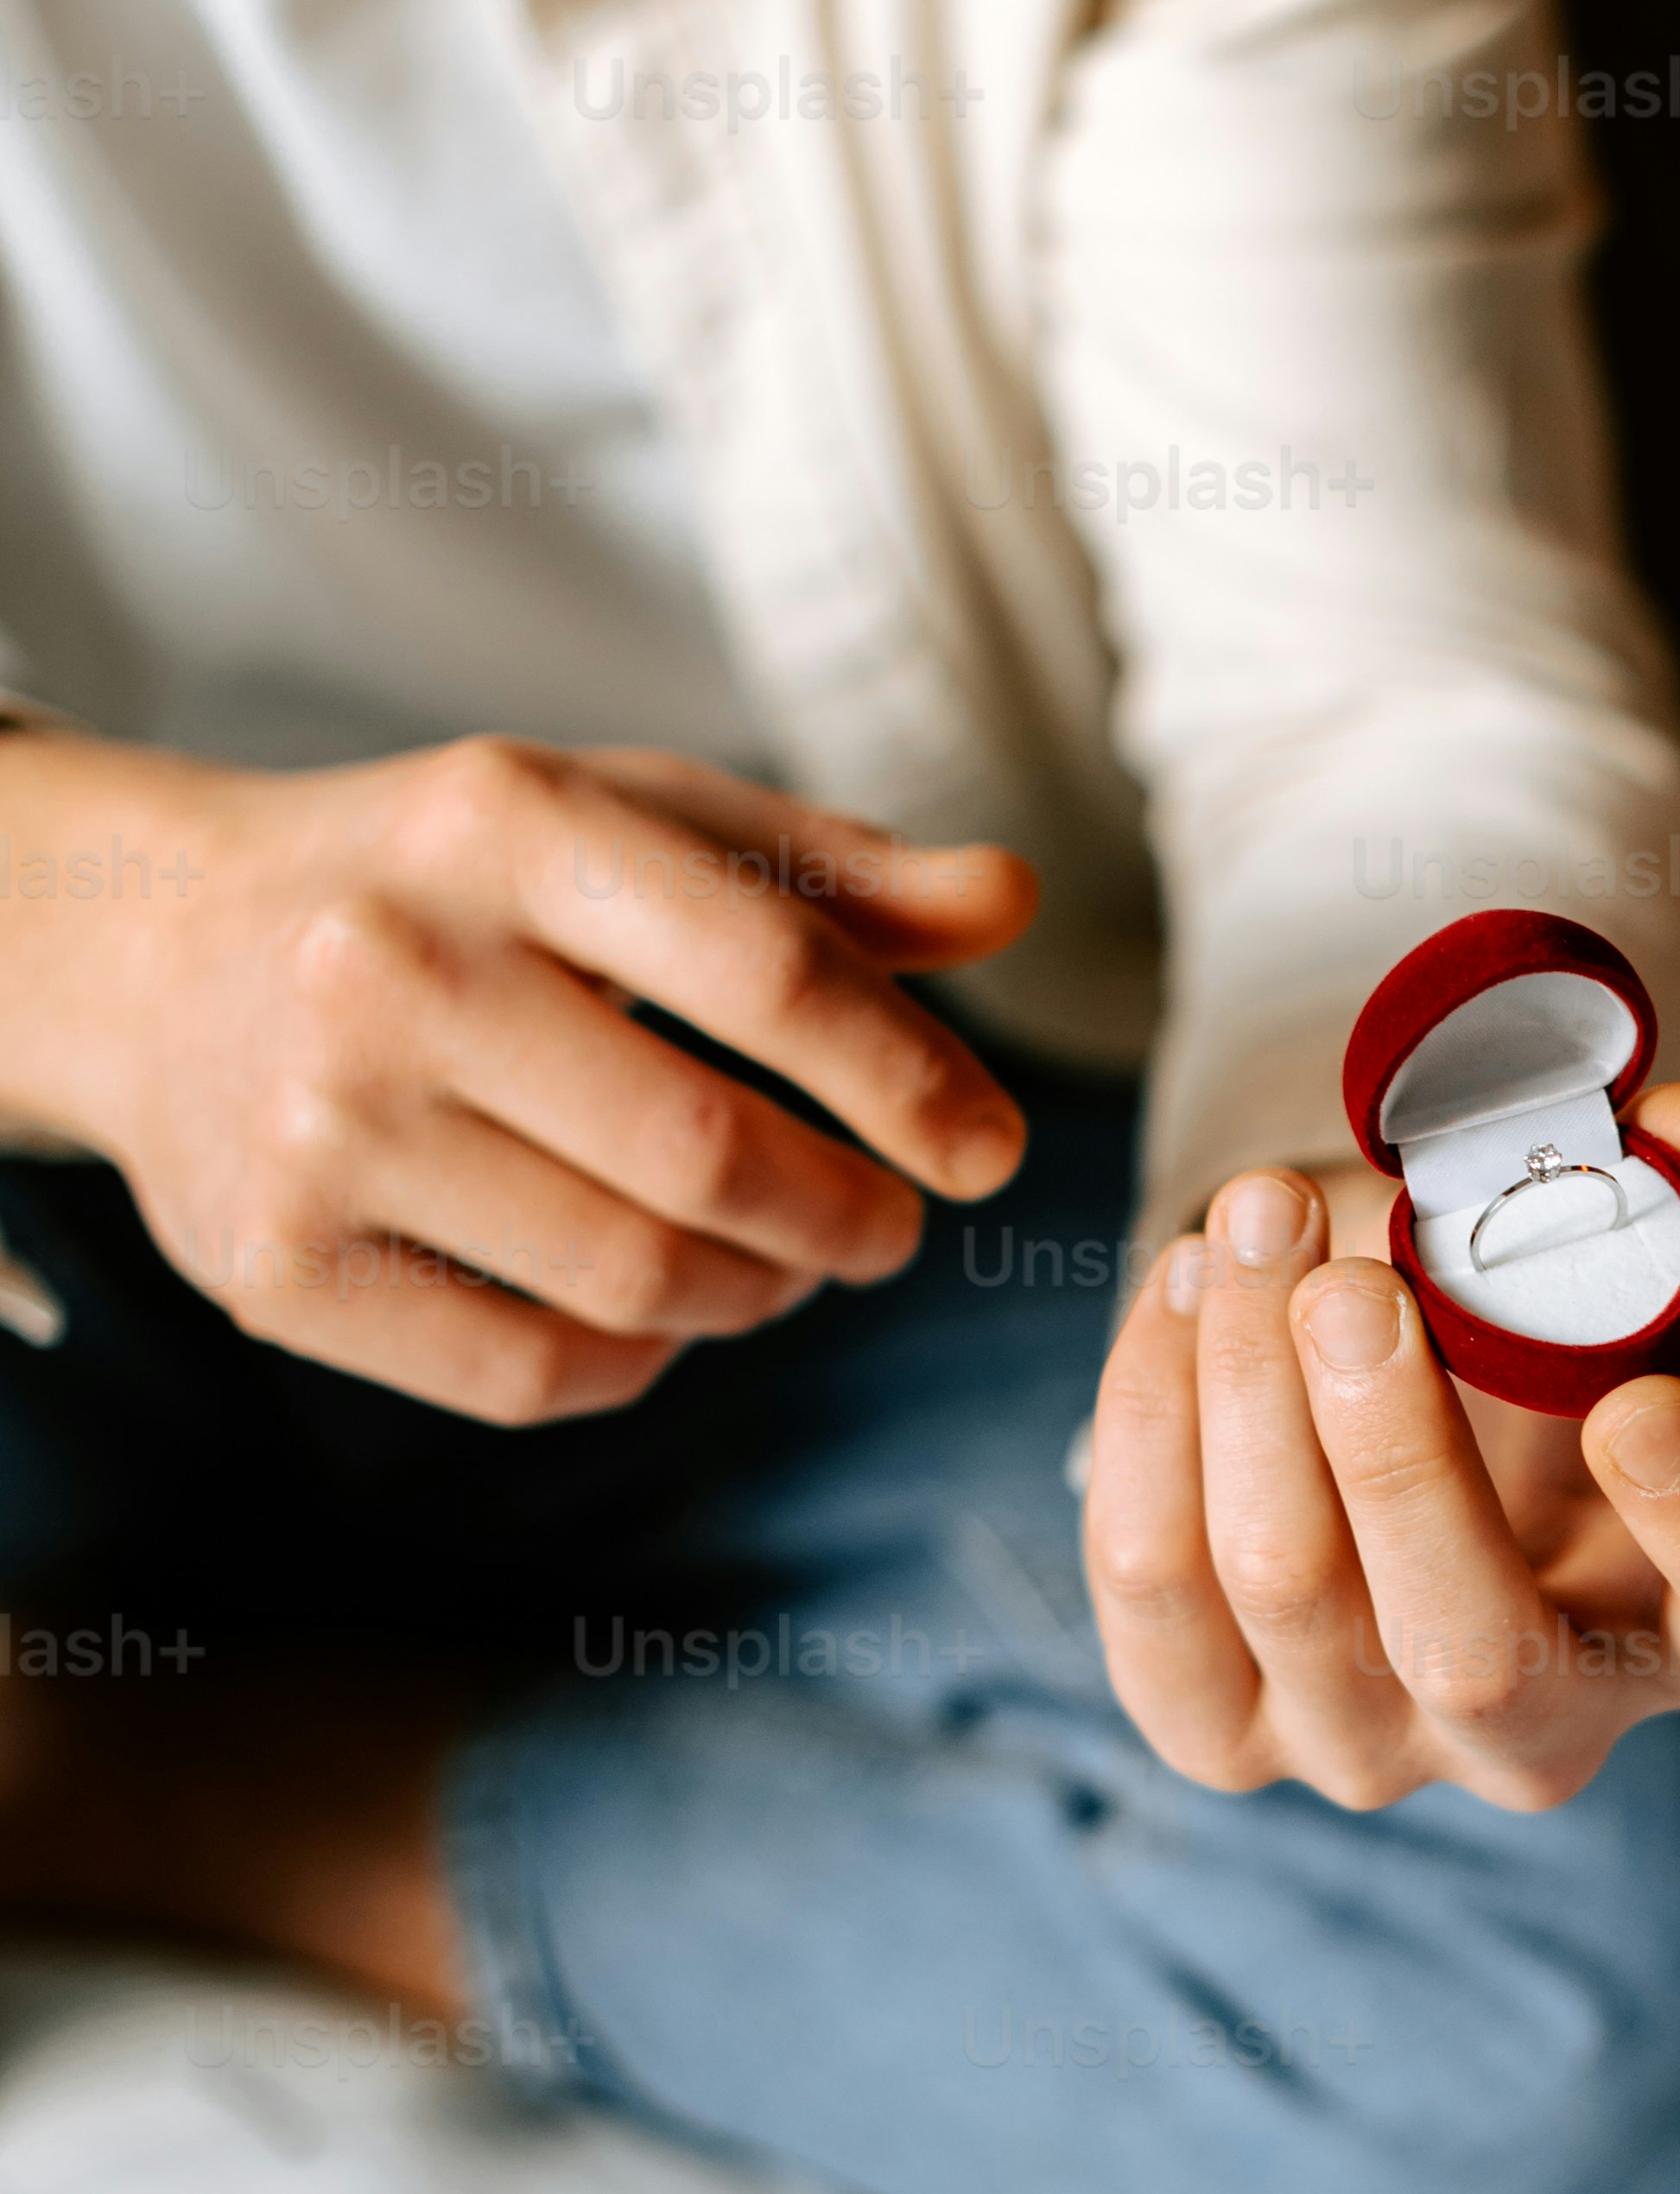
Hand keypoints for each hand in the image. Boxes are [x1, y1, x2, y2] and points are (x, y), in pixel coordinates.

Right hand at [0, 727, 1036, 1421]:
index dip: (910, 1078)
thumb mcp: (626, 821)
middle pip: (707, 1154)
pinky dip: (636, 1363)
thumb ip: (828, 870)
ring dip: (757, 1293)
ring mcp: (321, 1127)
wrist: (154, 951)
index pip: (766, 967)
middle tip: (891, 1229)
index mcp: (505, 823)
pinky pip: (528, 1373)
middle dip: (847, 1215)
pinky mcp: (276, 1268)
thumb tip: (1012, 896)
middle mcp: (395, 966)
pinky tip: (659, 1317)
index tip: (990, 1152)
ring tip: (785, 1264)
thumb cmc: (451, 880)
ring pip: (631, 1277)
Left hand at [1082, 1084, 1679, 1808]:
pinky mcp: (1217, 1731)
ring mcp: (1371, 1752)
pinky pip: (1152, 1585)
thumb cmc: (1550, 1379)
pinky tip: (1185, 1285)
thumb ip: (1677, 1210)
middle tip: (1354, 1292)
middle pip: (1473, 1652)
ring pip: (1287, 1594)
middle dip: (1398, 1459)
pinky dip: (1156, 1415)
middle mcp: (1541, 1733)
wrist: (1396, 1444)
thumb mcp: (1629, 1294)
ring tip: (1256, 1223)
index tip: (1643, 1408)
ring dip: (1249, 1387)